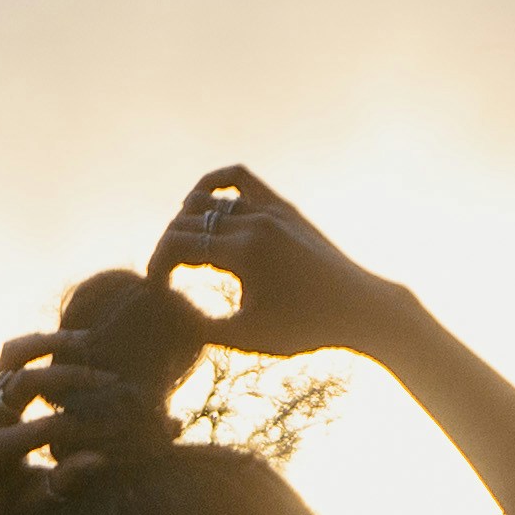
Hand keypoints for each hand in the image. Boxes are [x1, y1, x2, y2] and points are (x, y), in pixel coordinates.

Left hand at [0, 328, 161, 514]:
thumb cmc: (18, 512)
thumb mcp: (43, 506)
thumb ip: (66, 482)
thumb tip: (101, 458)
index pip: (43, 428)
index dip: (84, 427)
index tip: (118, 428)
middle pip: (24, 381)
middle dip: (70, 377)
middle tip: (110, 379)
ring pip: (13, 356)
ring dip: (51, 343)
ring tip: (89, 341)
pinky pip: (12, 355)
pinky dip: (40, 343)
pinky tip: (73, 343)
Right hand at [146, 164, 417, 359]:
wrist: (358, 308)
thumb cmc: (303, 328)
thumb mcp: (245, 336)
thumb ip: (198, 323)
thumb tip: (163, 304)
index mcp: (244, 253)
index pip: (177, 246)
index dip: (157, 267)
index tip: (156, 289)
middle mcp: (255, 222)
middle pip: (187, 223)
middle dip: (167, 248)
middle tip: (167, 276)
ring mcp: (270, 209)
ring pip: (206, 199)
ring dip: (186, 222)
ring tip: (187, 250)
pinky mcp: (282, 206)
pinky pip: (238, 178)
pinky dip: (212, 184)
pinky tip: (202, 204)